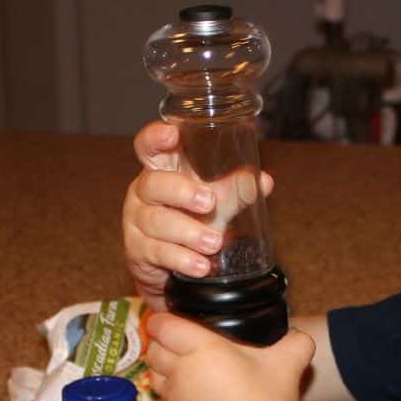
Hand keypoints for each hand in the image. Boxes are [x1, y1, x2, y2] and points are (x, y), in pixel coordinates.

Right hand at [122, 121, 274, 310]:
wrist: (172, 264)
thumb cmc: (192, 219)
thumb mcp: (216, 202)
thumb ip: (236, 190)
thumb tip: (263, 181)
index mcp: (161, 171)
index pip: (148, 147)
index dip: (155, 138)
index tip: (172, 134)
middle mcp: (144, 193)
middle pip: (153, 184)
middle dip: (182, 192)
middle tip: (209, 203)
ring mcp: (137, 222)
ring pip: (157, 222)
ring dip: (189, 233)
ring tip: (214, 243)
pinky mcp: (138, 250)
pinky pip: (157, 252)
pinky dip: (182, 259)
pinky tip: (201, 265)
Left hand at [146, 313, 314, 400]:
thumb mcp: (290, 361)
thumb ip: (295, 339)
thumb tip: (298, 333)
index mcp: (202, 349)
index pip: (163, 326)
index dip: (162, 320)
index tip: (171, 319)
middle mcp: (182, 372)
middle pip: (154, 350)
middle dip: (161, 343)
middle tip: (179, 341)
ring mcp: (176, 399)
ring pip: (155, 376)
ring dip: (164, 369)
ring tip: (185, 368)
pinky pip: (167, 400)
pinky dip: (175, 394)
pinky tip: (198, 396)